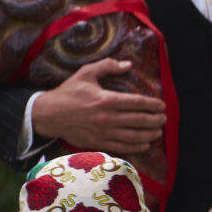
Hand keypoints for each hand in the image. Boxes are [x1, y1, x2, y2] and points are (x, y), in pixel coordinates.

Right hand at [28, 57, 165, 159]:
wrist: (48, 115)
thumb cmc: (68, 92)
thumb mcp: (85, 73)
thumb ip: (107, 66)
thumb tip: (128, 64)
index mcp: (106, 99)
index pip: (137, 103)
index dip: (153, 105)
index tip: (162, 105)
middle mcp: (107, 117)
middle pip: (139, 120)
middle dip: (155, 120)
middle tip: (164, 118)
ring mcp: (102, 132)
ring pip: (133, 136)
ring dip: (149, 134)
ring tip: (158, 131)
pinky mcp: (97, 143)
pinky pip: (121, 148)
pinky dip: (136, 147)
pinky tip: (145, 145)